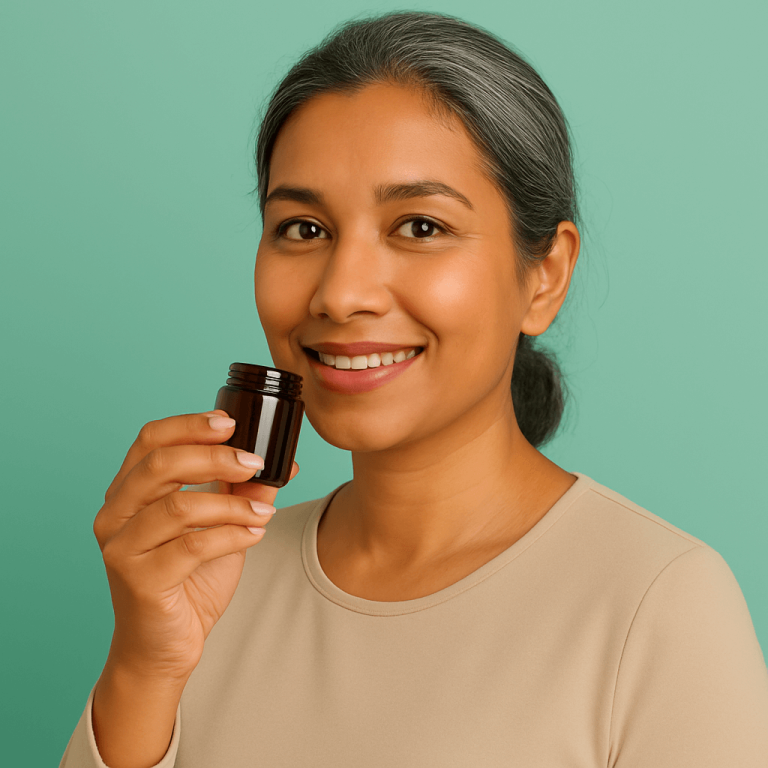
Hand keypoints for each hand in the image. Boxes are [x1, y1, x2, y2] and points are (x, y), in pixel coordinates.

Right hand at [92, 409, 298, 683]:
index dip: (190, 424)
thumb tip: (283, 464)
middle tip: (254, 463)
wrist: (165, 647)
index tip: (230, 423)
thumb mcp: (220, 526)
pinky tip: (254, 535)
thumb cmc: (188, 581)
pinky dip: (231, 535)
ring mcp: (121, 548)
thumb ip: (243, 493)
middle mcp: (115, 515)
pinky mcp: (138, 580)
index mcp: (128, 492)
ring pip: (178, 506)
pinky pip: (191, 547)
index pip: (150, 439)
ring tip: (264, 512)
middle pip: (160, 465)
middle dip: (215, 457)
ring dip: (232, 505)